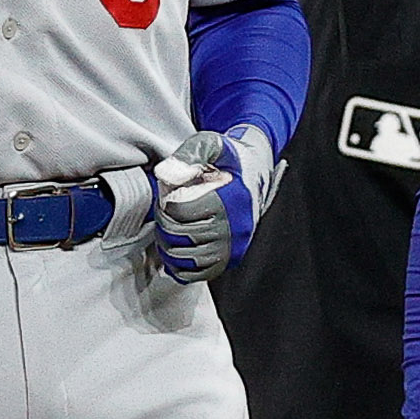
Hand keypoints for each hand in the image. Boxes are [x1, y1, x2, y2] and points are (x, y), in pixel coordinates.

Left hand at [152, 126, 276, 282]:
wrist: (255, 170)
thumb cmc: (229, 158)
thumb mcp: (211, 144)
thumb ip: (188, 155)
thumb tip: (165, 176)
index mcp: (229, 199)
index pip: (180, 210)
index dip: (165, 202)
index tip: (168, 195)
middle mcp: (234, 227)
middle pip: (180, 234)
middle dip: (163, 223)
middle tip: (165, 212)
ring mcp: (232, 246)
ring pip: (186, 258)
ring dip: (168, 245)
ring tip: (168, 229)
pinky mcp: (230, 258)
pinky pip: (198, 274)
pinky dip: (179, 267)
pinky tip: (175, 249)